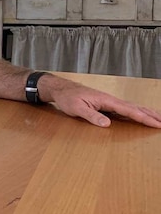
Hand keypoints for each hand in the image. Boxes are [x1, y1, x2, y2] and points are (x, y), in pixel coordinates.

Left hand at [41, 75, 160, 127]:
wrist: (61, 89)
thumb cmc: (68, 97)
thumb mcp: (76, 108)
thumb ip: (91, 116)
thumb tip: (107, 124)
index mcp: (106, 100)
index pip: (129, 110)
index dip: (144, 118)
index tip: (156, 124)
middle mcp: (110, 99)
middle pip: (135, 108)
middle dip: (150, 115)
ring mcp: (109, 101)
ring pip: (132, 107)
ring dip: (146, 113)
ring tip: (158, 119)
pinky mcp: (106, 104)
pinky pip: (125, 109)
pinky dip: (136, 112)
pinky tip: (140, 115)